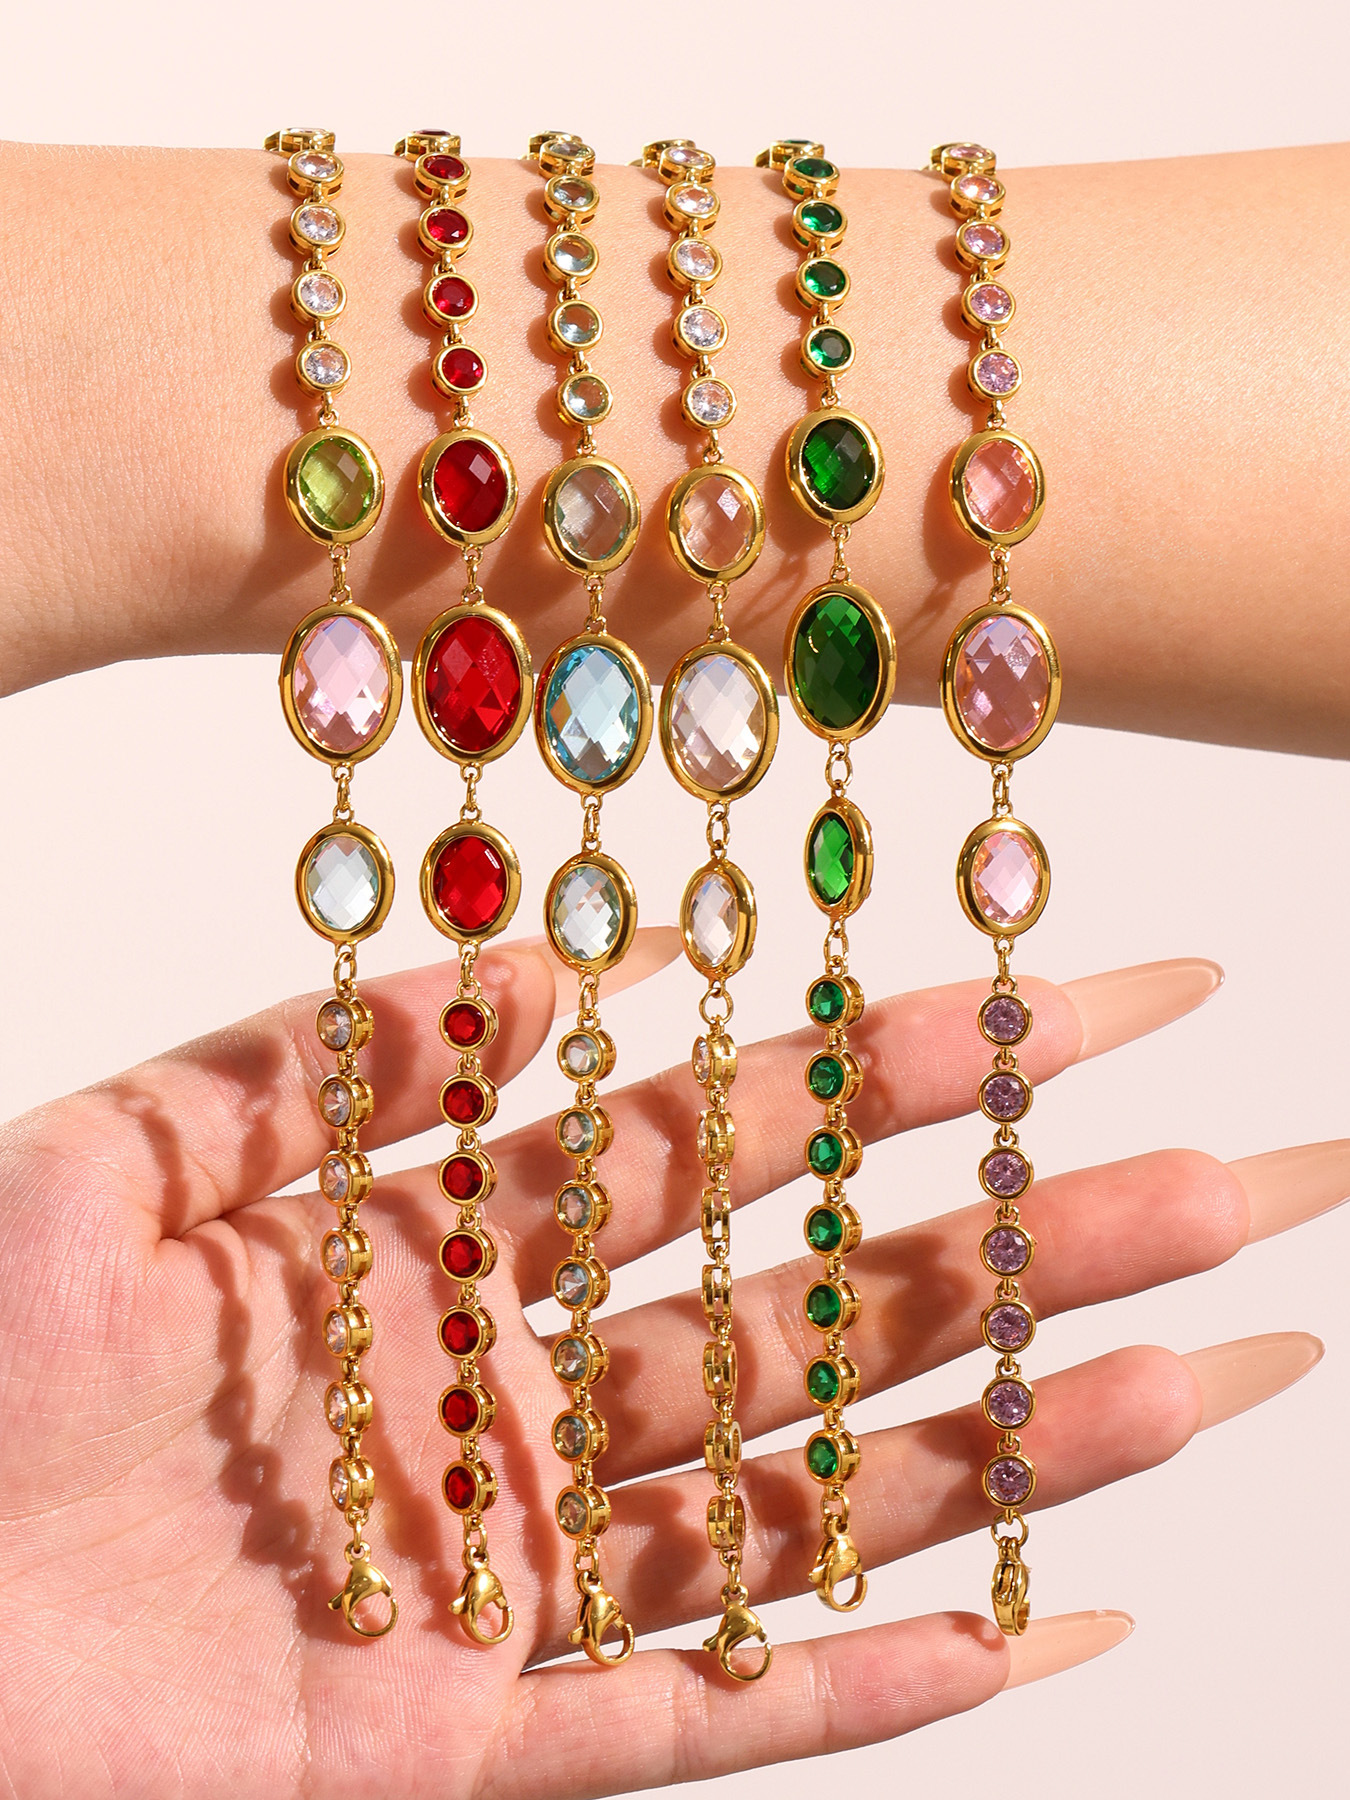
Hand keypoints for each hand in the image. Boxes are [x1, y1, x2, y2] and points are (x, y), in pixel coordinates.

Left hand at [0, 937, 1334, 1796]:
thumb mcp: (140, 1157)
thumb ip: (337, 1058)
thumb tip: (551, 979)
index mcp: (457, 1248)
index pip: (738, 1135)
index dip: (913, 1065)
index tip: (1088, 998)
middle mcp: (528, 1400)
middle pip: (829, 1312)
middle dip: (1042, 1243)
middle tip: (1247, 1181)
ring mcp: (521, 1572)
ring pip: (816, 1502)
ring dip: (1017, 1444)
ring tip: (1213, 1371)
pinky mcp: (473, 1747)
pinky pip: (716, 1713)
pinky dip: (880, 1680)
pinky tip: (1043, 1624)